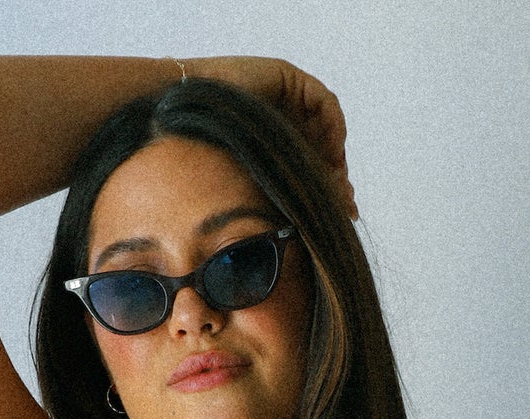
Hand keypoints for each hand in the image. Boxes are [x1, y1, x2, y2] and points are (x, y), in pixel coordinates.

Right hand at [181, 57, 356, 218]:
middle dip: (337, 176)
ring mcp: (288, 97)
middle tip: (346, 203)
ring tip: (336, 183)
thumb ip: (277, 194)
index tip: (343, 211)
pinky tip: (331, 154)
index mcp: (276, 141)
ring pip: (328, 127)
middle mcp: (285, 117)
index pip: (313, 162)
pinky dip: (333, 126)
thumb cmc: (205, 151)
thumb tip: (301, 229)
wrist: (184, 117)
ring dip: (336, 155)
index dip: (330, 187)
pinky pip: (323, 102)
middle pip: (325, 145)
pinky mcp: (288, 78)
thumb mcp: (252, 180)